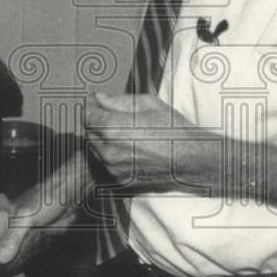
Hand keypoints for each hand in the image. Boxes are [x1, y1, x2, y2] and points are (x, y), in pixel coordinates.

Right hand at [0, 157, 84, 268]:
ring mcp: (18, 235)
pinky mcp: (30, 240)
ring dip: (9, 273)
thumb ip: (13, 235)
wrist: (70, 195)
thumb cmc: (47, 199)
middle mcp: (6, 227)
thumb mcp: (27, 216)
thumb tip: (0, 257)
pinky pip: (20, 258)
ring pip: (7, 258)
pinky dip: (20, 270)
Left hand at [85, 91, 217, 193]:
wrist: (190, 159)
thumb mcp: (148, 104)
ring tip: (125, 131)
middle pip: (88, 132)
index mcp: (113, 129)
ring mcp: (113, 168)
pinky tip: (130, 147)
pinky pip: (106, 162)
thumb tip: (99, 97)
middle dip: (96, 122)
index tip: (97, 102)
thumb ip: (118, 101)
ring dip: (102, 138)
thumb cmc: (172, 128)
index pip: (87, 115)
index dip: (91, 107)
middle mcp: (109, 151)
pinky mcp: (120, 179)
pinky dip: (112, 153)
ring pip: (95, 148)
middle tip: (113, 115)